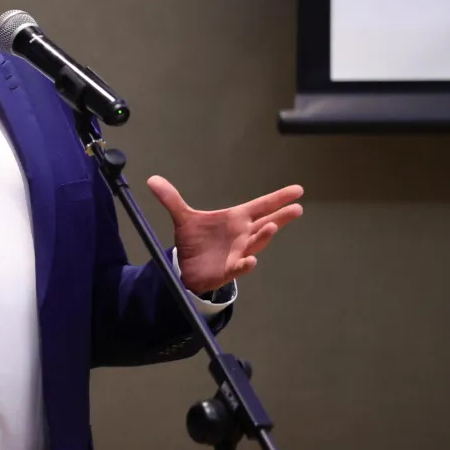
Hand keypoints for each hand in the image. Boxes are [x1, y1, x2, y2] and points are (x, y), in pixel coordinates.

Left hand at [147, 177, 303, 295]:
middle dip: (281, 217)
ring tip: (272, 226)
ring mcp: (238, 252)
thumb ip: (172, 199)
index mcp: (236, 219)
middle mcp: (242, 235)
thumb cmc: (195, 241)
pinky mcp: (228, 269)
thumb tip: (152, 180)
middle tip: (296, 209)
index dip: (278, 198)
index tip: (297, 190)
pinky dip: (245, 264)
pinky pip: (240, 266)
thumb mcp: (183, 218)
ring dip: (264, 236)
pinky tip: (250, 261)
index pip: (261, 206)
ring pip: (255, 243)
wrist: (187, 267)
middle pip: (266, 224)